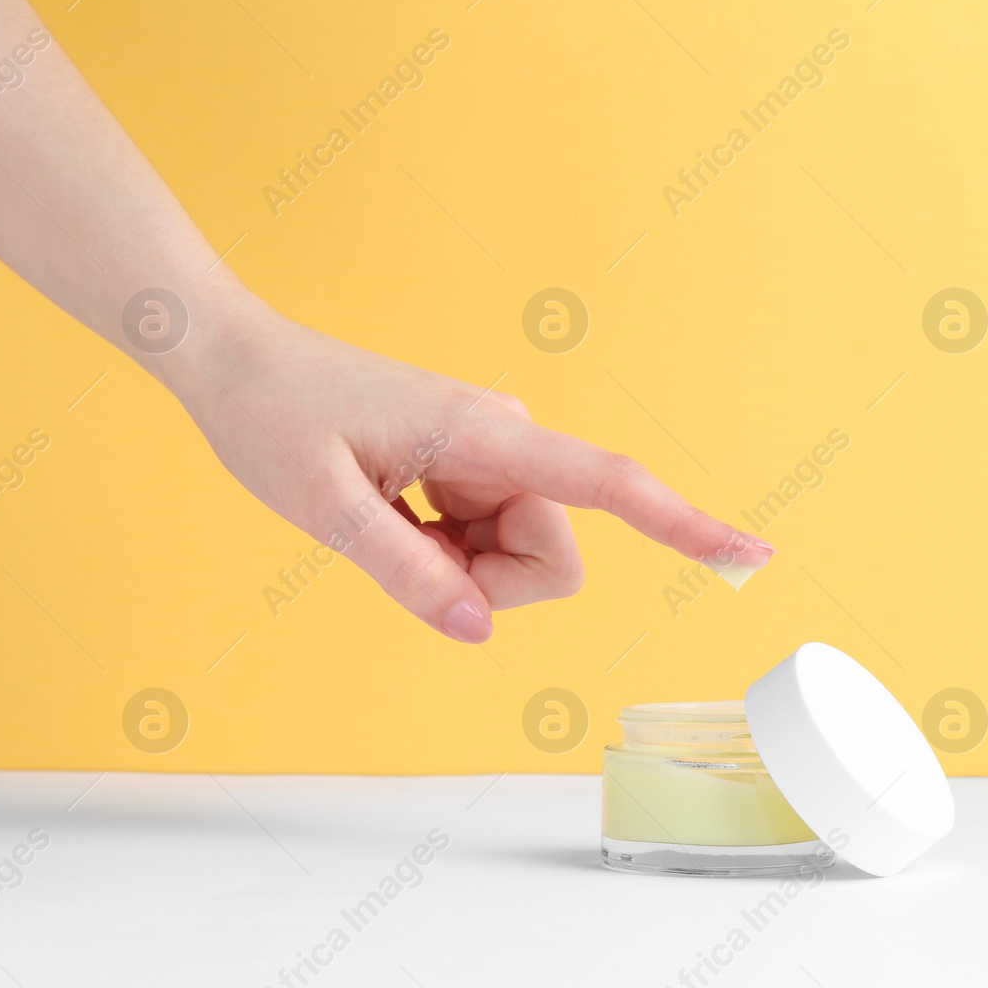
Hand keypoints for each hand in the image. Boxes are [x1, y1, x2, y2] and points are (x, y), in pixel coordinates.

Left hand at [175, 300, 773, 642]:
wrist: (235, 356)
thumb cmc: (272, 415)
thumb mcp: (324, 509)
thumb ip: (406, 573)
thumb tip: (480, 630)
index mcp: (486, 436)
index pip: (610, 486)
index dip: (684, 524)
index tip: (753, 553)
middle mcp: (509, 441)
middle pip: (553, 557)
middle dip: (487, 582)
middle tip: (399, 548)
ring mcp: (494, 454)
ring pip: (521, 557)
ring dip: (459, 567)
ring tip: (385, 521)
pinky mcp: (474, 465)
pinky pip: (490, 541)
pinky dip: (444, 550)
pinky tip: (391, 511)